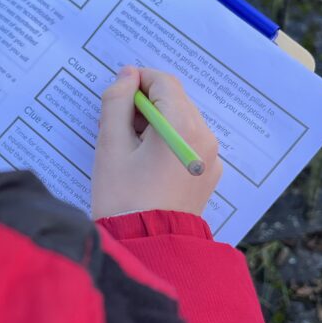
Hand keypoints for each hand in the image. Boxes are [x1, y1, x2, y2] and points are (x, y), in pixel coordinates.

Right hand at [91, 66, 222, 218]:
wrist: (146, 246)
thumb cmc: (123, 198)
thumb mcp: (111, 145)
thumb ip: (117, 102)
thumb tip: (127, 75)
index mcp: (183, 127)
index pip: (164, 83)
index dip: (138, 81)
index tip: (117, 96)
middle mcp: (205, 137)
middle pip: (176, 100)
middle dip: (147, 104)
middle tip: (118, 127)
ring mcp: (211, 157)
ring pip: (183, 120)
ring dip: (157, 122)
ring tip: (131, 148)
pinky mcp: (208, 173)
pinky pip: (190, 142)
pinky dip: (170, 140)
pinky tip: (148, 163)